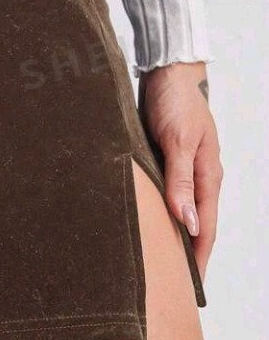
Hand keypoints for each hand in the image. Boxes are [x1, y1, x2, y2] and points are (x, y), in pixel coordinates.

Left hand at [138, 61, 221, 281]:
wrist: (167, 72)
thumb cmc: (174, 101)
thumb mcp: (177, 140)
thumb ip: (181, 179)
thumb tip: (188, 222)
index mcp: (208, 174)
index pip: (205, 226)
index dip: (199, 256)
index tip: (192, 284)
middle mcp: (198, 174)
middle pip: (194, 220)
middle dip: (187, 250)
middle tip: (172, 278)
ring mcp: (183, 165)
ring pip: (180, 205)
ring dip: (173, 228)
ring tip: (160, 254)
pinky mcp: (166, 156)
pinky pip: (166, 189)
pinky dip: (161, 205)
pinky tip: (149, 214)